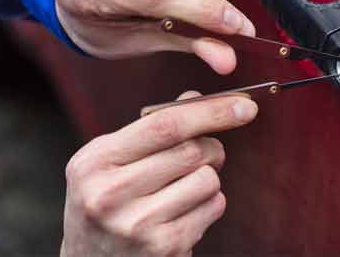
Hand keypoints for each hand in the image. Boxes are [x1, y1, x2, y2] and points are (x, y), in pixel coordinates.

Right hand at [60, 91, 257, 256]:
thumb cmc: (106, 199)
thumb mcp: (111, 160)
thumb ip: (151, 128)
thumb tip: (196, 99)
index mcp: (94, 161)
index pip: (164, 125)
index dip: (210, 111)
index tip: (244, 104)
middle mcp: (111, 194)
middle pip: (192, 151)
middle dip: (212, 146)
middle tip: (207, 152)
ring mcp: (137, 225)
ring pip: (208, 179)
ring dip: (208, 178)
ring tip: (184, 187)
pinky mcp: (164, 248)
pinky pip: (213, 207)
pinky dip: (209, 203)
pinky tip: (184, 211)